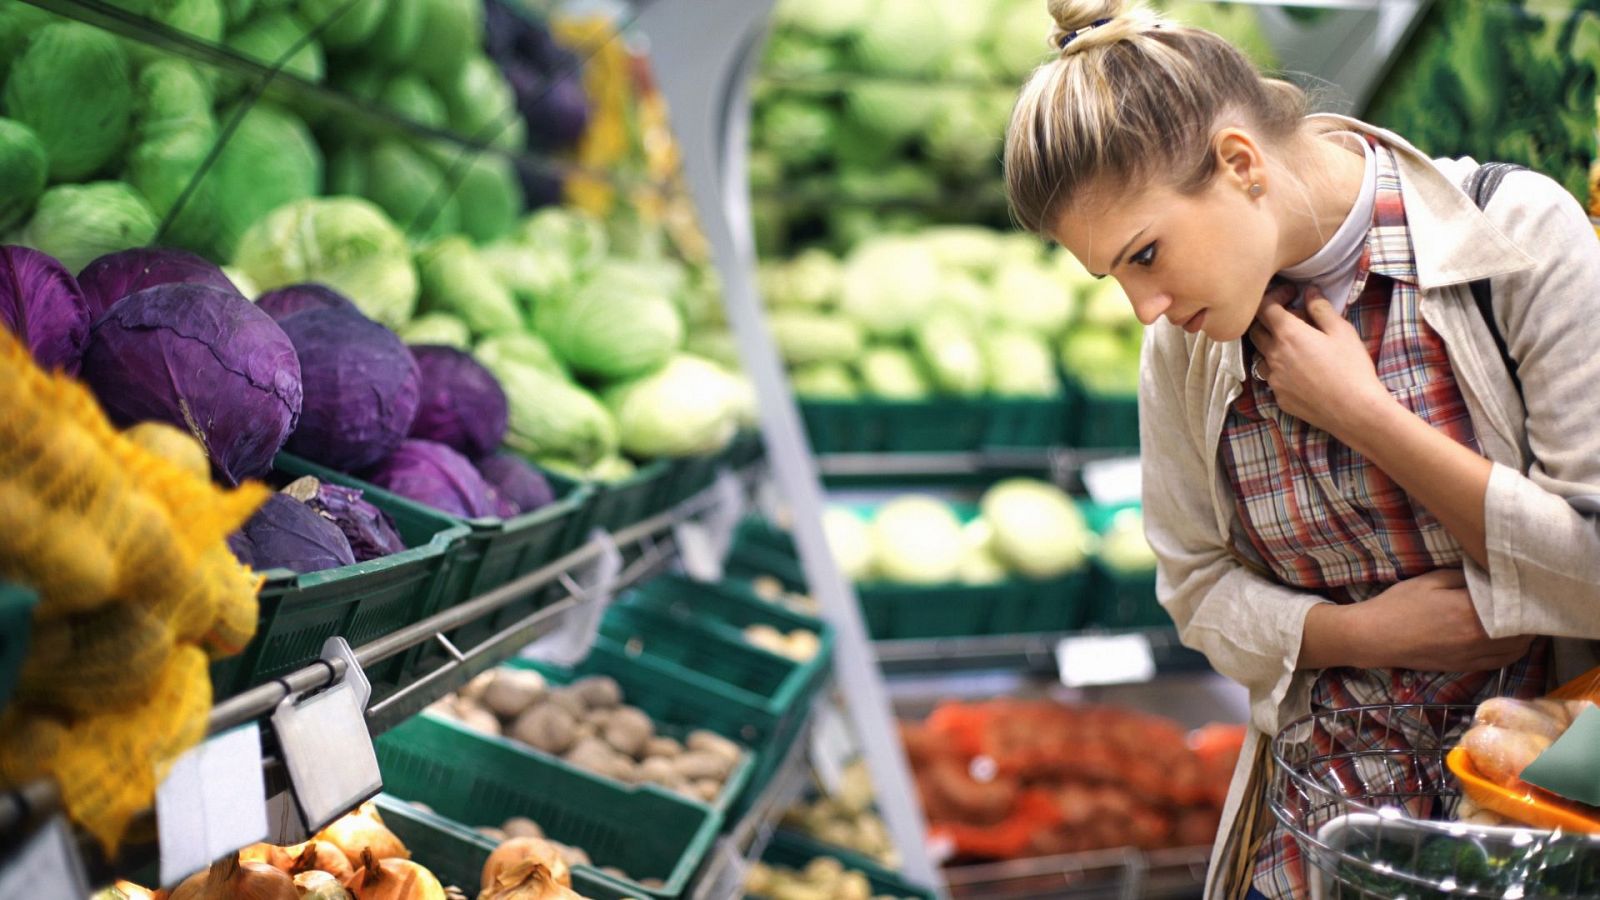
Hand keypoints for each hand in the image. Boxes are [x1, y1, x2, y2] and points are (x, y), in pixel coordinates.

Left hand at [1248, 285, 1396, 440]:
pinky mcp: (1278, 397)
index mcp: (1287, 334)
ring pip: (1261, 355)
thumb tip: (1309, 291)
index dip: (1275, 295)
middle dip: (1269, 320)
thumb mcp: (1341, 331)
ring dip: (1272, 346)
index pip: (1264, 307)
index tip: (1292, 294)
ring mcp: (1273, 379)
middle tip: (1293, 319)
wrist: (1354, 411)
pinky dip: (1280, 369)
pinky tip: (1301, 371)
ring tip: (1298, 346)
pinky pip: (1272, 378)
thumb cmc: (1351, 368)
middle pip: (1255, 330)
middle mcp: (1273, 355)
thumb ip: (1320, 308)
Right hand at [1347, 570, 1533, 671]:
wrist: (1374, 637)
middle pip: (1521, 632)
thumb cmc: (1398, 605)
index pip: (1513, 606)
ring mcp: (1472, 656)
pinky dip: (1511, 652)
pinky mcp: (1463, 667)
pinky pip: (1499, 662)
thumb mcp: (1430, 581)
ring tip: (1524, 622)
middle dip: (1529, 618)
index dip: (1524, 597)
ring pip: (1515, 651)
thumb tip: (1490, 576)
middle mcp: (1477, 638)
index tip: (1527, 587)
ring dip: (1525, 638)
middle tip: (1528, 603)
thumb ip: (1464, 577)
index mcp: (1470, 612)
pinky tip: (1510, 642)